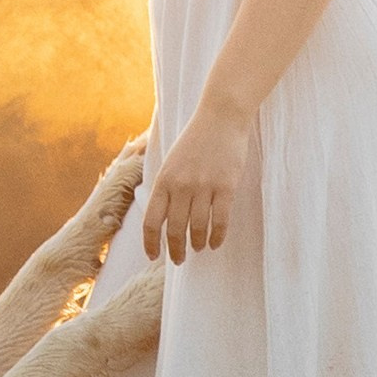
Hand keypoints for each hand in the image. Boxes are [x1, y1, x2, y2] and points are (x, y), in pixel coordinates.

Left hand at [141, 101, 251, 260]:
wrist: (220, 117)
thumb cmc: (195, 140)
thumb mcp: (170, 162)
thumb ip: (166, 188)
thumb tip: (162, 219)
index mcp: (163, 180)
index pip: (151, 221)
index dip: (151, 243)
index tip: (153, 256)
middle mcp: (181, 186)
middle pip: (175, 230)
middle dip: (176, 250)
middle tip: (179, 259)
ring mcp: (204, 186)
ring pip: (198, 228)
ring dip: (197, 243)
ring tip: (198, 248)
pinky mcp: (226, 187)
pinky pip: (220, 221)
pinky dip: (217, 236)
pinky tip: (215, 242)